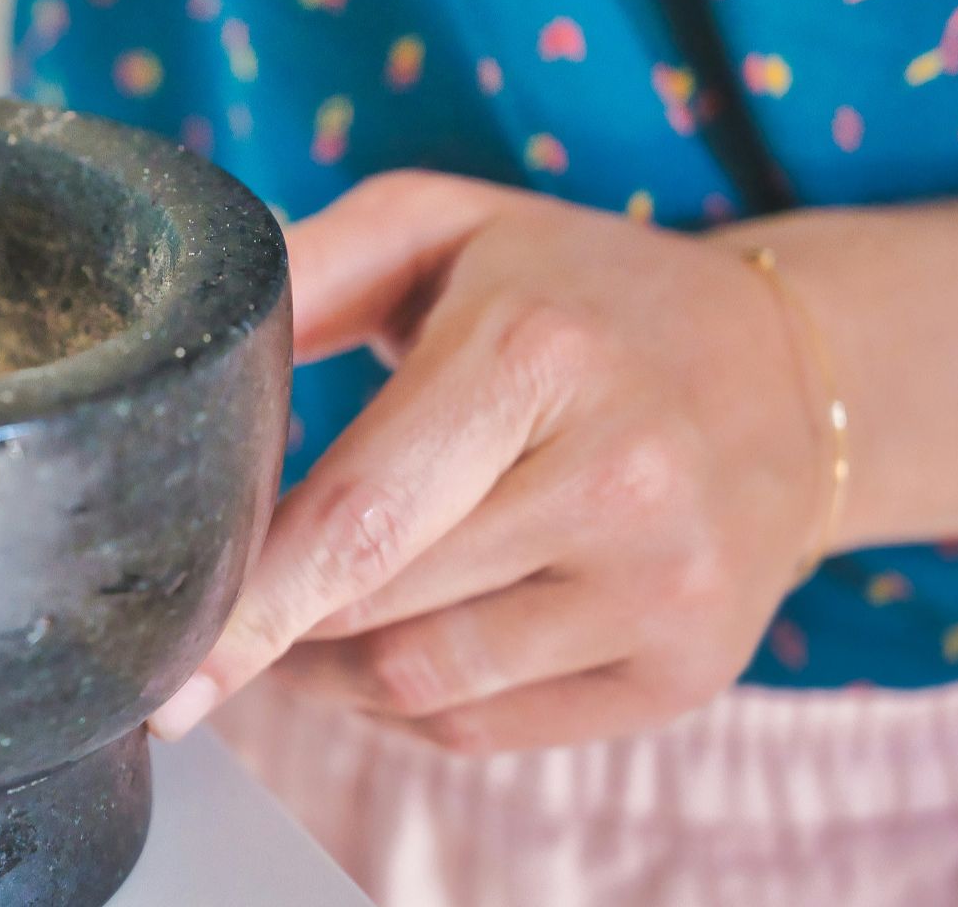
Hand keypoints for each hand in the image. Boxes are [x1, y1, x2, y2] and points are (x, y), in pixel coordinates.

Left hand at [151, 171, 828, 752]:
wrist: (790, 373)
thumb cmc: (579, 293)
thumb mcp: (447, 227)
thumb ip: (311, 268)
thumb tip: (193, 336)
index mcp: (540, 354)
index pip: (360, 517)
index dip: (248, 603)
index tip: (166, 668)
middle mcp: (621, 480)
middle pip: (377, 608)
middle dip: (270, 628)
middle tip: (212, 616)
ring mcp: (665, 589)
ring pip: (421, 683)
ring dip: (324, 672)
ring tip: (294, 625)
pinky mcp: (684, 671)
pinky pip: (483, 729)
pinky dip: (402, 705)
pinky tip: (384, 647)